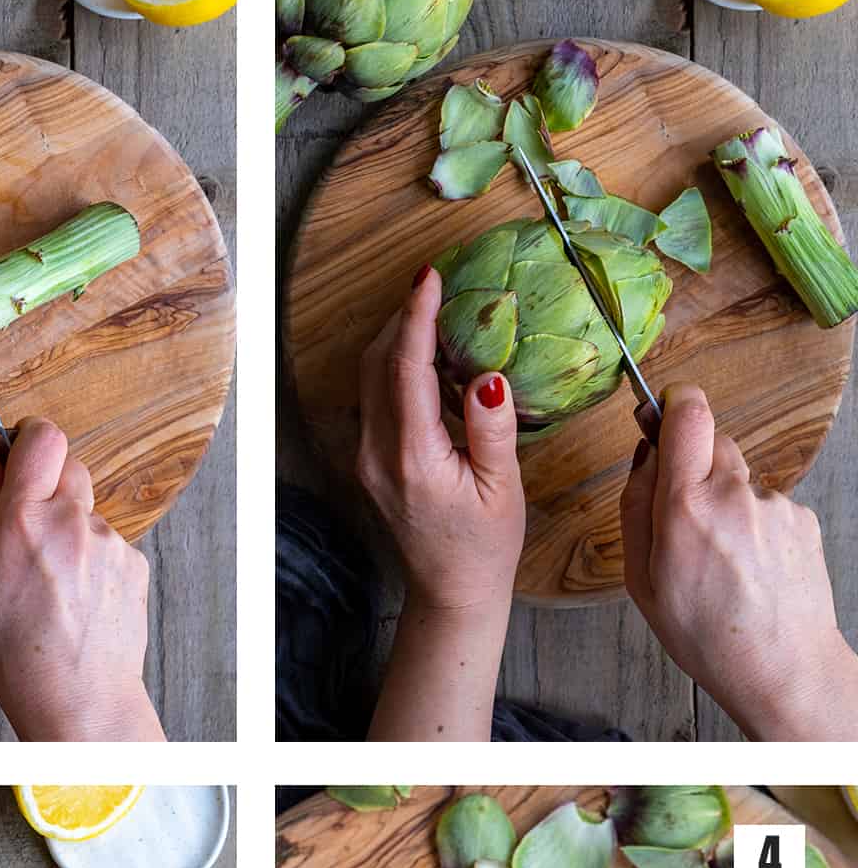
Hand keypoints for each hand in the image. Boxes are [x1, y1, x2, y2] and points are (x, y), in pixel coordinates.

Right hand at [0, 420, 164, 741]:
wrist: (78, 699)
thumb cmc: (16, 652)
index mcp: (23, 520)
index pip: (42, 437)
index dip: (28, 440)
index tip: (16, 455)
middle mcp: (73, 522)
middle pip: (69, 464)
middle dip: (47, 484)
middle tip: (28, 525)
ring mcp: (110, 542)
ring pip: (87, 510)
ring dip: (70, 529)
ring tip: (53, 582)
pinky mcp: (135, 563)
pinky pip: (108, 543)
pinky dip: (92, 560)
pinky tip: (77, 598)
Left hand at [358, 266, 524, 739]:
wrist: (450, 591)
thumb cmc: (484, 545)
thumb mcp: (502, 487)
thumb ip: (492, 428)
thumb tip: (488, 374)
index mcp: (412, 457)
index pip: (405, 368)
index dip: (417, 316)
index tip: (430, 276)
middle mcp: (376, 454)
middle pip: (377, 364)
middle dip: (405, 318)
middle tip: (439, 285)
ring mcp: (366, 457)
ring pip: (369, 378)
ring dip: (397, 340)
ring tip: (436, 313)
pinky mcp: (368, 460)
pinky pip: (374, 399)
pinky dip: (395, 367)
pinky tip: (428, 360)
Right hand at [620, 382, 857, 739]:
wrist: (782, 669)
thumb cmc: (705, 635)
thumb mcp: (641, 580)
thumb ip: (636, 507)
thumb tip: (645, 455)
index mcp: (687, 507)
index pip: (689, 412)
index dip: (673, 406)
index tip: (663, 416)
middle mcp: (736, 495)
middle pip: (714, 440)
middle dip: (694, 467)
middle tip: (684, 518)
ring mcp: (776, 505)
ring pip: (740, 478)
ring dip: (726, 504)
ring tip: (722, 562)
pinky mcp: (802, 519)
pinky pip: (766, 506)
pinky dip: (754, 528)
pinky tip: (750, 570)